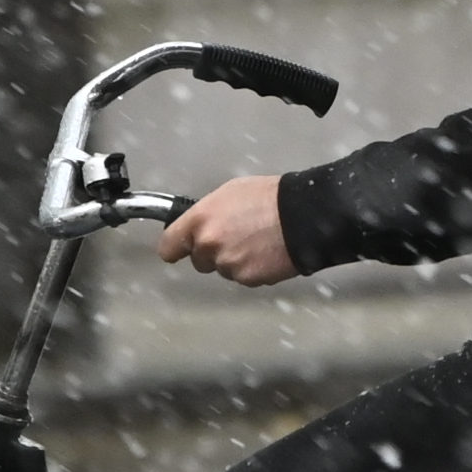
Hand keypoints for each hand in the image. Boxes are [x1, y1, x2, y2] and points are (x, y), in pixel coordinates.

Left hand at [159, 175, 297, 287]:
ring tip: (256, 241)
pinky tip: (265, 252)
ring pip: (222, 269)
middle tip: (234, 237)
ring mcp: (228, 265)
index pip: (169, 246)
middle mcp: (209, 245)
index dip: (174, 248)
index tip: (177, 249)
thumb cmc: (271, 198)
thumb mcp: (229, 193)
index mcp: (200, 220)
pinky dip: (252, 268)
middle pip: (198, 260)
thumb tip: (200, 225)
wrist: (302, 217)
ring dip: (234, 261)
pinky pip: (243, 277)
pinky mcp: (247, 279)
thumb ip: (207, 213)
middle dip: (211, 253)